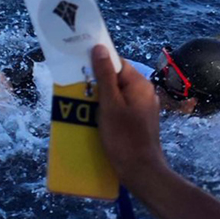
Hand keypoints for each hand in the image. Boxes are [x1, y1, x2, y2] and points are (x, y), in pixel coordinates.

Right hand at [92, 45, 166, 189]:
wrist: (140, 170)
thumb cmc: (123, 136)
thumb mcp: (110, 104)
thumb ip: (105, 75)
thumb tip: (99, 48)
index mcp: (139, 84)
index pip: (116, 63)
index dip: (97, 63)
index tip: (79, 68)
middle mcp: (143, 92)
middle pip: (114, 78)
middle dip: (95, 82)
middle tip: (76, 89)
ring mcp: (141, 107)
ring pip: (115, 94)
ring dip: (98, 97)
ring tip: (80, 104)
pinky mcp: (137, 120)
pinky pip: (118, 107)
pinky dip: (105, 109)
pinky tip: (92, 117)